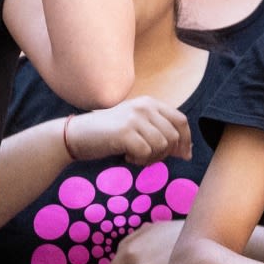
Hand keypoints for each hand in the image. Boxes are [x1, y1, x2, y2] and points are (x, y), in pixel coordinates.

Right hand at [64, 100, 188, 164]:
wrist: (77, 135)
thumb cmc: (109, 134)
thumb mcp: (137, 125)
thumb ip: (160, 131)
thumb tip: (186, 152)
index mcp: (149, 103)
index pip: (180, 120)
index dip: (186, 140)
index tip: (183, 155)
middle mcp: (144, 107)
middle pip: (173, 135)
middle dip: (166, 153)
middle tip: (149, 158)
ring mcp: (134, 118)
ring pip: (162, 145)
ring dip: (151, 158)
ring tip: (136, 156)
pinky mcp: (125, 132)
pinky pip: (146, 153)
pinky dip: (139, 160)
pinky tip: (127, 157)